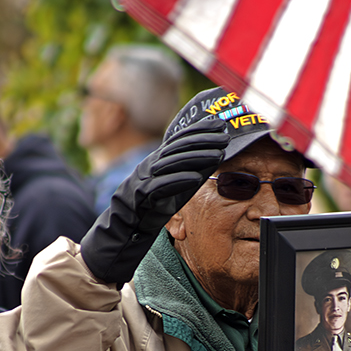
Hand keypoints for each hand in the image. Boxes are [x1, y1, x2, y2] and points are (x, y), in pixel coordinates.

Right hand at [81, 117, 228, 283]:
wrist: (126, 225)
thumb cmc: (153, 205)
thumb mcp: (173, 184)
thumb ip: (189, 170)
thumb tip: (216, 156)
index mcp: (157, 159)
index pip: (179, 139)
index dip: (198, 130)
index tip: (219, 125)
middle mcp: (150, 164)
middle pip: (178, 147)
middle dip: (202, 140)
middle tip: (224, 137)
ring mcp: (145, 178)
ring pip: (172, 163)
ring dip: (197, 158)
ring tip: (219, 155)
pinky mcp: (142, 195)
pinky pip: (162, 186)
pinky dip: (179, 180)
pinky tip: (197, 178)